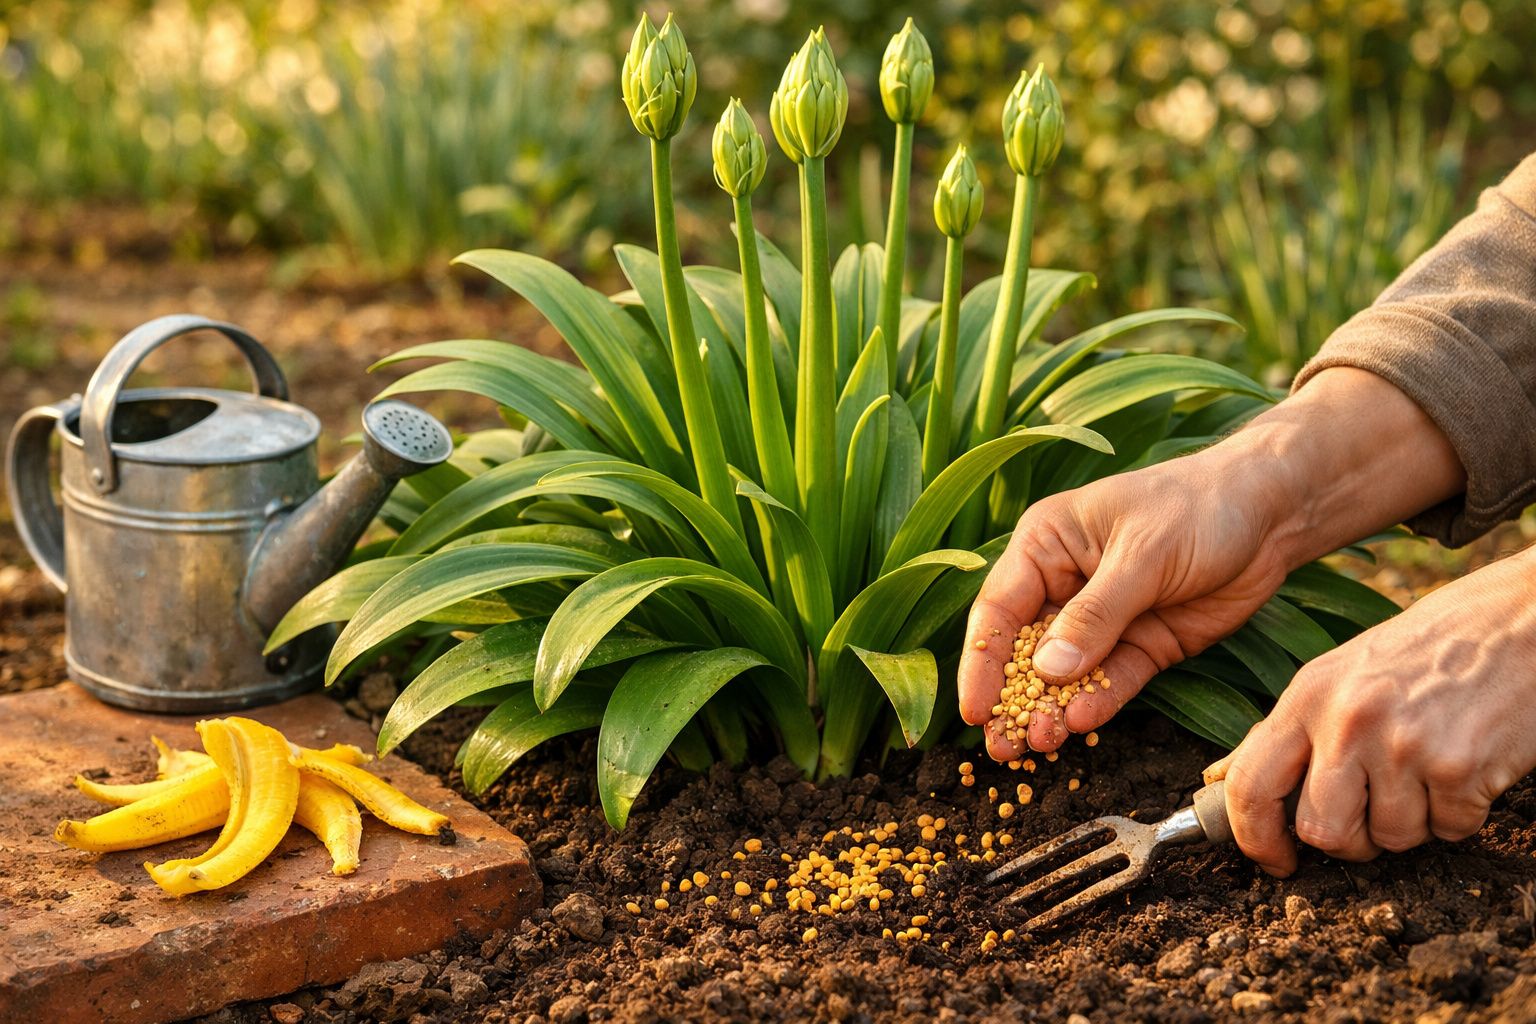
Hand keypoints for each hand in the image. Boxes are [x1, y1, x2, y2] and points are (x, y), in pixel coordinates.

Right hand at [958, 446, 1290, 759]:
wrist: (1270, 514)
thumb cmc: (1198, 507)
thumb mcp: (1143, 554)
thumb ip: (1096, 614)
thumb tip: (1047, 670)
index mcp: (1046, 545)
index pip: (999, 608)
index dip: (982, 660)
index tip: (974, 709)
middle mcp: (1065, 584)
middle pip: (1023, 650)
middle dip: (1011, 698)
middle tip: (1001, 745)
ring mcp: (1103, 619)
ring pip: (1065, 674)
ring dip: (1050, 710)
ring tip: (1039, 745)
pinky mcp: (1141, 645)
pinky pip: (1111, 681)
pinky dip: (1098, 704)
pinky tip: (1082, 723)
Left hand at [1206, 546, 1535, 875]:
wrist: (1517, 620)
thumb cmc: (1425, 650)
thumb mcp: (1339, 674)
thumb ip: (1286, 731)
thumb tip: (1219, 778)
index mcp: (1307, 695)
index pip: (1250, 784)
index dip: (1254, 838)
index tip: (1274, 861)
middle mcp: (1347, 720)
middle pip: (1321, 830)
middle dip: (1348, 839)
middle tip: (1372, 813)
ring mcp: (1402, 745)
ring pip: (1389, 838)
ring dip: (1412, 822)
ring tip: (1426, 770)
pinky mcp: (1459, 767)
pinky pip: (1448, 830)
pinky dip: (1459, 814)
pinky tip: (1464, 767)